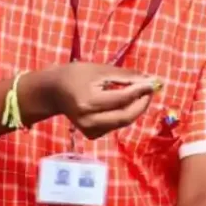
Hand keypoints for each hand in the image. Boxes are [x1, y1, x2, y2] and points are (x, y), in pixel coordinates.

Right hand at [25, 63, 161, 139]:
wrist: (52, 92)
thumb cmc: (75, 76)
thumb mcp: (99, 70)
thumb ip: (125, 76)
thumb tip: (150, 79)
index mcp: (88, 103)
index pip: (122, 99)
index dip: (140, 91)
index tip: (152, 82)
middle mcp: (89, 121)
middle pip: (126, 116)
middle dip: (142, 103)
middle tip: (150, 90)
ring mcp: (90, 131)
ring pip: (123, 122)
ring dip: (135, 108)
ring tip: (138, 93)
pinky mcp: (92, 135)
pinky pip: (116, 125)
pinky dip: (124, 113)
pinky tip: (122, 103)